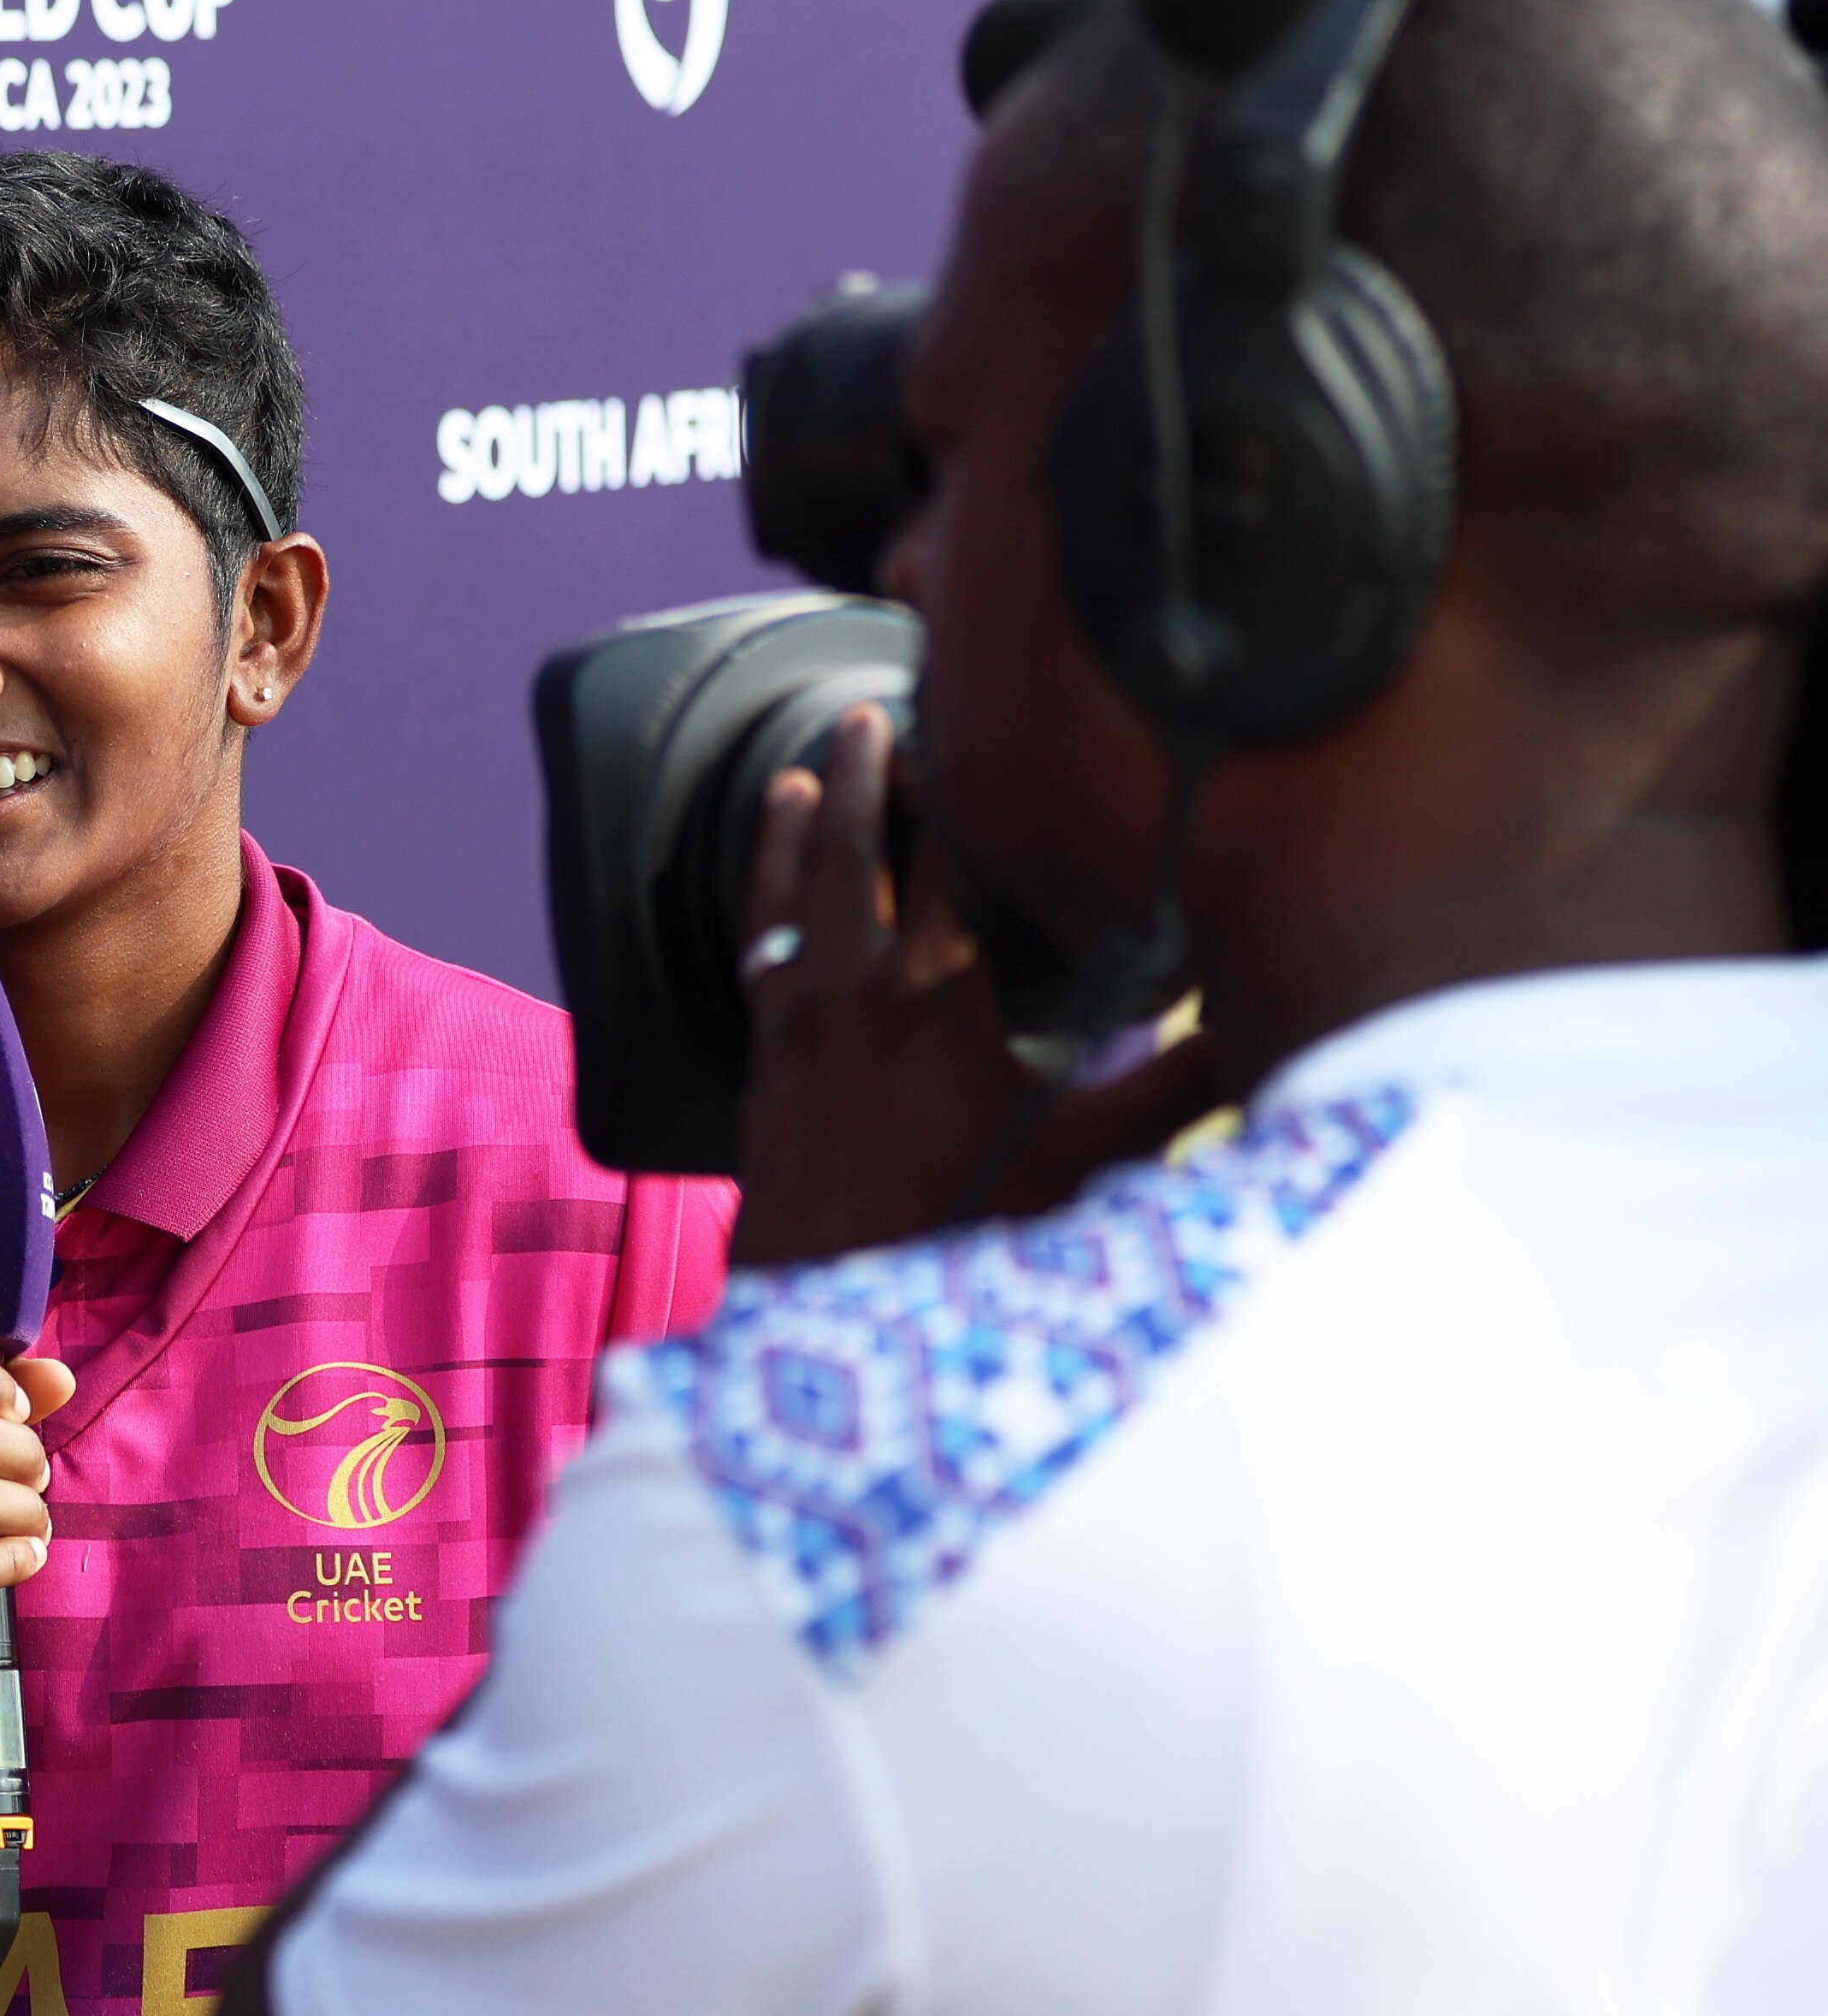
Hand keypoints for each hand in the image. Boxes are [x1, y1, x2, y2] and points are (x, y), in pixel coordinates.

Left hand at [731, 705, 1221, 1266]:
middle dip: (869, 777)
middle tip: (875, 719)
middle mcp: (855, 991)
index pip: (955, 863)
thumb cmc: (960, 1232)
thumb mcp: (1083, 1160)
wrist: (832, 1296)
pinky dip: (763, 901)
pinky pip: (757, 950)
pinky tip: (769, 887)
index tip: (983, 736)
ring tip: (808, 773)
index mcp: (936, 999)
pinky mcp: (763, 1055)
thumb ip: (1171, 1091)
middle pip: (857, 852)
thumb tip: (1259, 1035)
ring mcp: (798, 1020)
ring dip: (799, 828)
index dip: (967, 793)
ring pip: (791, 894)